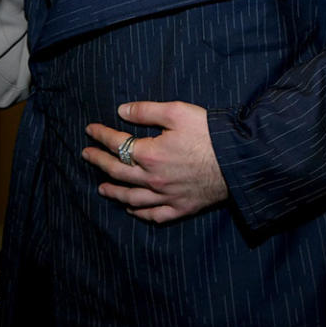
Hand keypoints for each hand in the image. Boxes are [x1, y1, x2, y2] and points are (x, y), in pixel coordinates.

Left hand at [83, 101, 227, 222]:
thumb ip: (146, 111)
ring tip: (101, 188)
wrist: (239, 160)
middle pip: (118, 171)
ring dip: (113, 192)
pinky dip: (140, 213)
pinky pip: (154, 215)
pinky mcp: (182, 208)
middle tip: (86, 155)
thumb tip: (121, 111)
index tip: (89, 130)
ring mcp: (167, 196)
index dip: (101, 135)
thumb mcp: (176, 111)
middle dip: (98, 162)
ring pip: (131, 198)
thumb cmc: (209, 133)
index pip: (117, 144)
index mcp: (149, 154)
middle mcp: (153, 179)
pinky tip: (132, 210)